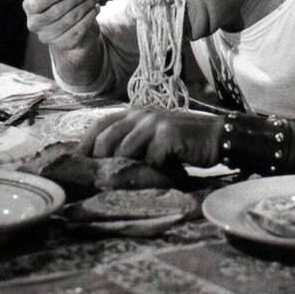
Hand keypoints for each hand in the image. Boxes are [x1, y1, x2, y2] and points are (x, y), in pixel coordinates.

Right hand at [23, 0, 103, 50]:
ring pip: (70, 19)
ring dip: (87, 5)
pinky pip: (79, 29)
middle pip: (57, 11)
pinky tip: (96, 8)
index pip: (38, 2)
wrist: (74, 21)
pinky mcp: (63, 44)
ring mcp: (48, 36)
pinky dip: (90, 17)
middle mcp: (34, 23)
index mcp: (30, 5)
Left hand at [77, 107, 224, 168]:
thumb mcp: (153, 136)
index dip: (85, 143)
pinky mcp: (167, 135)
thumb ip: (132, 142)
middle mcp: (141, 113)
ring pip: (125, 150)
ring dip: (128, 169)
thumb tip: (103, 163)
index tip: (77, 162)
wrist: (217, 137)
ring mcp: (154, 122)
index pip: (100, 124)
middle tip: (99, 178)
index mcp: (134, 112)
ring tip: (131, 181)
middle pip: (106, 137)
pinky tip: (161, 176)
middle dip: (100, 160)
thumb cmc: (183, 142)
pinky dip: (153, 172)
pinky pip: (150, 160)